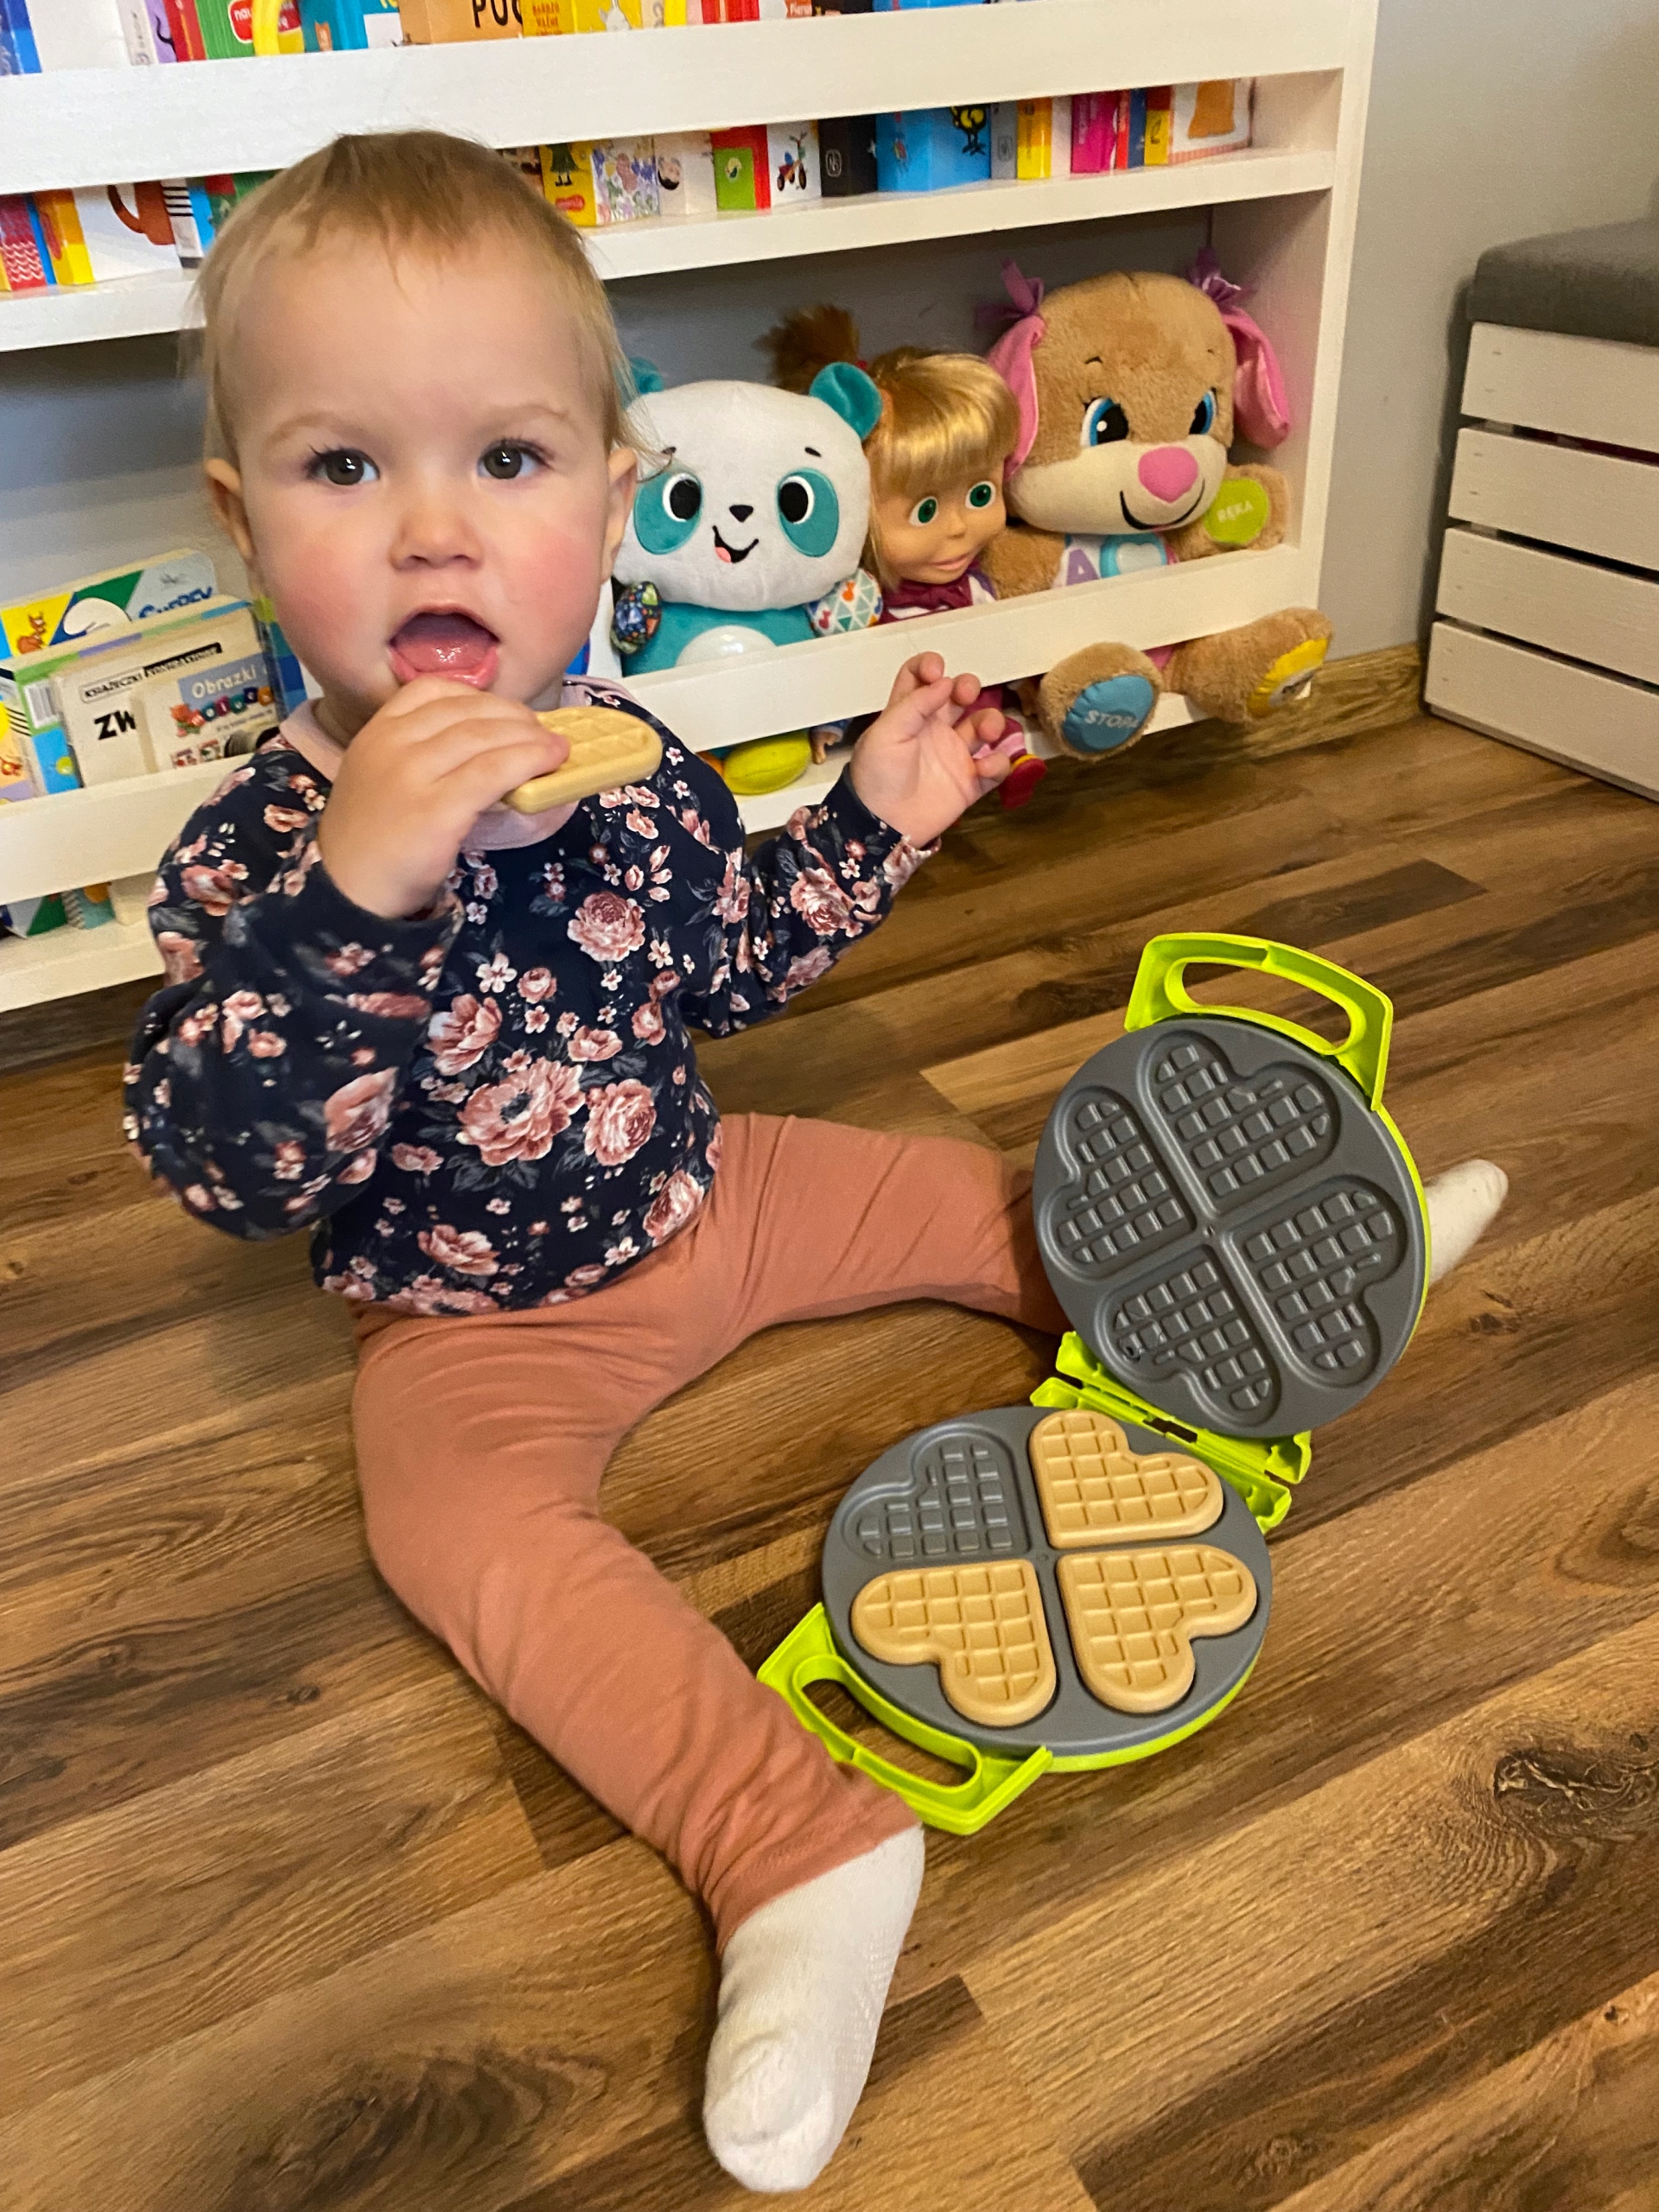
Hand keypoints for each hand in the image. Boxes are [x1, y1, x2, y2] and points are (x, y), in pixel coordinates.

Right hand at [315, 679, 566, 919]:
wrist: (347, 890)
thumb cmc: (374, 840)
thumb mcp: (384, 778)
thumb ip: (423, 754)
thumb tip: (494, 746)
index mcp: (377, 730)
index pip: (433, 690)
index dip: (481, 697)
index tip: (508, 714)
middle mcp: (392, 742)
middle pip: (468, 711)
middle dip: (514, 717)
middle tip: (541, 733)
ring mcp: (413, 773)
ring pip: (485, 737)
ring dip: (530, 738)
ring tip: (556, 748)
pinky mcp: (437, 807)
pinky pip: (493, 771)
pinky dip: (529, 761)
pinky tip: (549, 764)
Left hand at [848, 653, 1011, 844]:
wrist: (881, 826)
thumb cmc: (875, 779)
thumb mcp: (885, 734)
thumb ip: (915, 704)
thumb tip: (945, 682)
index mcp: (908, 713)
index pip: (920, 677)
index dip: (930, 666)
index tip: (938, 672)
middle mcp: (934, 729)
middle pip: (959, 694)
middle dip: (969, 686)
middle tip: (966, 695)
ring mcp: (954, 755)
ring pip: (984, 724)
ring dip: (992, 721)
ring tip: (987, 732)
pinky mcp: (969, 782)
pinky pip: (995, 766)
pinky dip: (998, 764)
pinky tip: (983, 768)